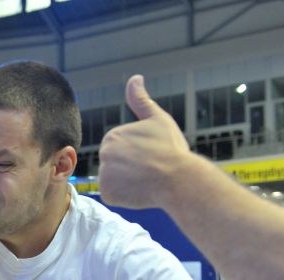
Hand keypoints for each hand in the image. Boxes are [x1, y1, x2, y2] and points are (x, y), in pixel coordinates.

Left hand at [97, 74, 194, 208]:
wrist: (180, 179)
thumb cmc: (171, 149)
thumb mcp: (158, 120)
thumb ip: (141, 101)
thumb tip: (134, 78)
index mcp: (112, 135)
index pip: (121, 150)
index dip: (138, 155)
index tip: (151, 155)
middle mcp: (103, 153)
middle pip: (115, 165)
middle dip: (131, 169)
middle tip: (150, 169)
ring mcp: (104, 173)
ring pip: (115, 181)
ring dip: (127, 183)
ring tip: (146, 180)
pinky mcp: (107, 192)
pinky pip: (114, 196)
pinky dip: (125, 197)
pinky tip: (139, 191)